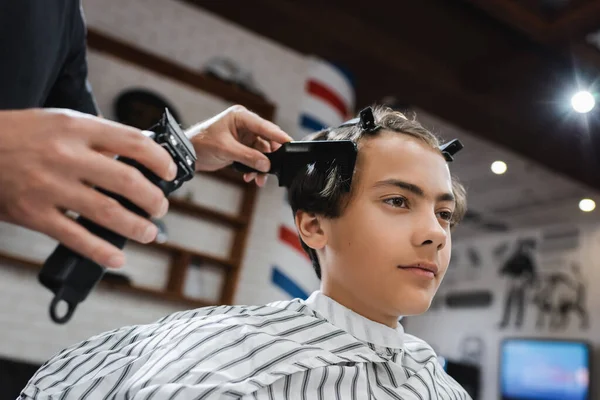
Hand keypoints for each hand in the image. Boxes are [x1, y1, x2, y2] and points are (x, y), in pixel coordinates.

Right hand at [0, 109, 177, 267]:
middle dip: (153, 199)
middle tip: (160, 208)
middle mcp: (66, 156)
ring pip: (107, 212)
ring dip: (137, 227)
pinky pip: (75, 237)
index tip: (170, 173)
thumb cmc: (19, 134)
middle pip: (127, 181)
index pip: (133, 142)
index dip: (159, 160)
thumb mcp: (59, 121)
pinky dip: (101, 251)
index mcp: (76, 128)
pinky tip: (117, 258)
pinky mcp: (34, 214)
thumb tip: (137, 154)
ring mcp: (49, 186)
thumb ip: (96, 137)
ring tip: (150, 233)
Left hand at [186, 105, 291, 186]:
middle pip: (266, 140)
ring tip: (259, 178)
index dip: (278, 136)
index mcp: (240, 117)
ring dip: (261, 166)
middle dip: (270, 157)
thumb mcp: (226, 149)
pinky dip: (254, 168)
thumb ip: (248, 156)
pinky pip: (254, 158)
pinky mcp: (241, 148)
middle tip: (274, 169)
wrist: (187, 154)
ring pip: (261, 152)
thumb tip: (266, 164)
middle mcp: (244, 125)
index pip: (265, 126)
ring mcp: (243, 137)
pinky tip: (250, 177)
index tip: (290, 144)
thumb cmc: (200, 143)